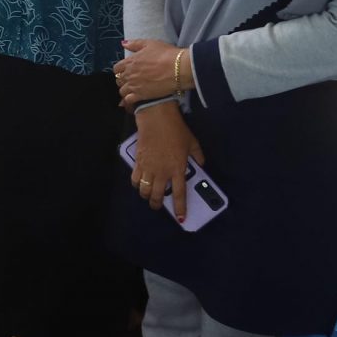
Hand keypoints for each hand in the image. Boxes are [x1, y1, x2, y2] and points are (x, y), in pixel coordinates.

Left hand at [114, 38, 190, 108]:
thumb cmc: (166, 54)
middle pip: (118, 80)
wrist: (178, 68)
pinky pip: (128, 100)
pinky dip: (130, 100)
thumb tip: (124, 44)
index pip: (116, 68)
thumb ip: (135, 44)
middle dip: (123, 80)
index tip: (126, 71)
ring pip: (122, 91)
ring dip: (126, 90)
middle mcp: (129, 74)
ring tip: (134, 90)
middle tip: (132, 80)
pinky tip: (136, 98)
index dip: (120, 70)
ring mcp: (134, 86)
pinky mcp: (141, 96)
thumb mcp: (150, 44)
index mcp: (130, 61)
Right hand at [130, 102, 204, 223]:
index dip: (180, 207)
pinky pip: (135, 180)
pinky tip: (139, 183)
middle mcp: (162, 172)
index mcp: (177, 169)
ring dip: (146, 196)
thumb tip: (201, 164)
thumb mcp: (192, 142)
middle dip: (157, 204)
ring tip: (148, 195)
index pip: (179, 194)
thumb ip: (198, 156)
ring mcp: (148, 168)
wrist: (157, 119)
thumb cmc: (176, 130)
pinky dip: (137, 185)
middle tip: (157, 205)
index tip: (181, 217)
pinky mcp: (138, 162)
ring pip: (144, 191)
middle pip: (156, 196)